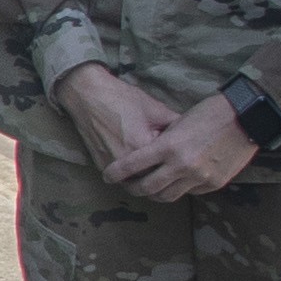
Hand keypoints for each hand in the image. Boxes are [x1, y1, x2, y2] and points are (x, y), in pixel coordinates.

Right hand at [54, 60, 178, 187]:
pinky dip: (130, 177)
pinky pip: (120, 179)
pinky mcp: (100, 165)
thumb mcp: (155, 108)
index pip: (168, 168)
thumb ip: (176, 124)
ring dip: (144, 180)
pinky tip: (136, 166)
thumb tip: (193, 136)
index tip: (180, 159)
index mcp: (144, 148)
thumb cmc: (123, 99)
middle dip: (161, 176)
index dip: (175, 164)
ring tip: (153, 171)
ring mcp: (111, 166)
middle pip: (152, 180)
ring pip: (135, 184)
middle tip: (169, 169)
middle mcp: (127, 161)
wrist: (88, 95)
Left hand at [121, 87, 262, 204]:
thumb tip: (146, 151)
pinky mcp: (213, 184)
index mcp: (168, 146)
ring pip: (168, 195)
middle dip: (134, 188)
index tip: (107, 176)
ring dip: (156, 194)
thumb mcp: (178, 122)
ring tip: (150, 188)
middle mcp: (182, 165)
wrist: (246, 119)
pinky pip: (190, 192)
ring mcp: (199, 177)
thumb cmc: (209, 113)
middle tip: (128, 186)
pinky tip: (176, 182)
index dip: (116, 173)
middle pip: (148, 188)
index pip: (132, 165)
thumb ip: (162, 139)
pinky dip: (180, 188)